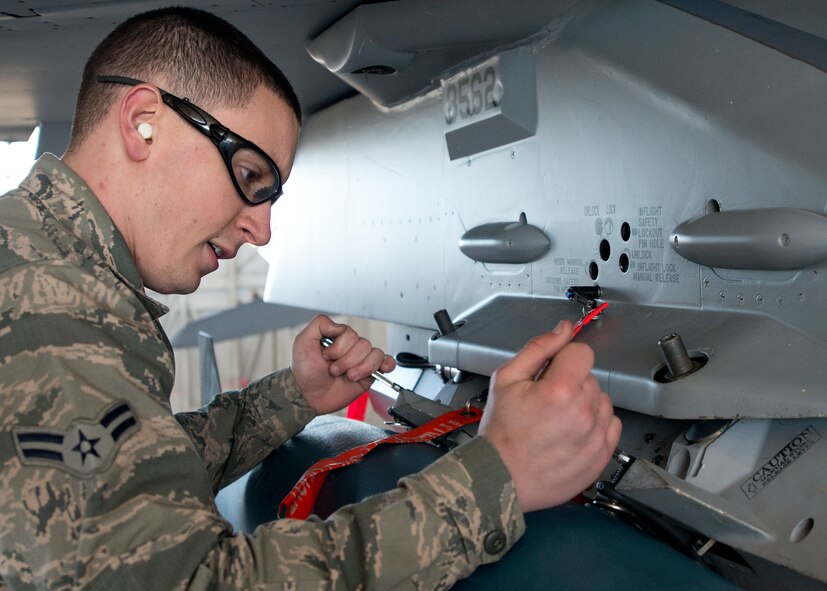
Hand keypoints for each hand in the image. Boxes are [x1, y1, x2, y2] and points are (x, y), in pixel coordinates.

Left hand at [291, 314, 395, 414]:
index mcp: (337, 338)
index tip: (326, 357)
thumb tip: (340, 326)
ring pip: (375, 354)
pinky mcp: (368, 375)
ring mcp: (360, 361)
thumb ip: (319, 324)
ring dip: (360, 368)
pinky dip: (387, 364)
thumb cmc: (304, 371)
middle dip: (347, 360)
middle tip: (333, 370)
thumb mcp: (303, 342)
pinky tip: (382, 368)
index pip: (350, 334)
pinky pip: (385, 363)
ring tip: (348, 376)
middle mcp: (350, 348)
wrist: (308, 396)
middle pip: (363, 345)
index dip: (339, 347)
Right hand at [479, 320, 621, 511]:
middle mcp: (583, 412)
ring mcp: (595, 436)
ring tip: (558, 420)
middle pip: (590, 378)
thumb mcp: (506, 379)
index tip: (551, 373)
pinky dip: (595, 425)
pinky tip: (571, 432)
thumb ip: (538, 348)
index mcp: (559, 389)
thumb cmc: (501, 431)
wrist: (501, 477)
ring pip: (602, 400)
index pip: (582, 353)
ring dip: (585, 404)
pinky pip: (611, 425)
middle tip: (546, 402)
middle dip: (570, 383)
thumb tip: (563, 330)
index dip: (564, 359)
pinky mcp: (602, 455)